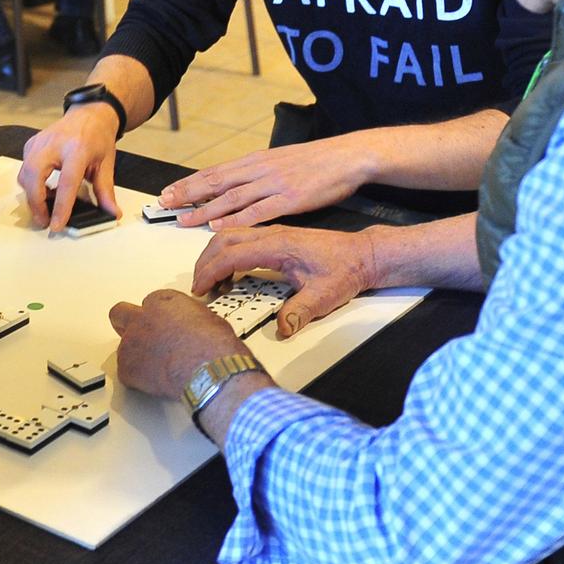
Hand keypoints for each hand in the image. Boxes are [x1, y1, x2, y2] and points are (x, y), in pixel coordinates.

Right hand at [18, 105, 120, 231]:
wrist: (89, 113)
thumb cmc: (97, 136)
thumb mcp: (106, 163)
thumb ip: (105, 191)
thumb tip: (111, 213)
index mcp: (77, 149)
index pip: (66, 182)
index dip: (61, 207)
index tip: (57, 225)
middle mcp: (54, 144)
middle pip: (35, 177)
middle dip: (36, 203)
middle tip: (44, 220)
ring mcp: (39, 142)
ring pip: (25, 174)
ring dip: (32, 195)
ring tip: (47, 205)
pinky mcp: (31, 144)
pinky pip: (24, 168)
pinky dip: (31, 183)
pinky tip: (45, 188)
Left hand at [107, 289, 245, 398]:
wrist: (208, 372)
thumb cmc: (214, 347)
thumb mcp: (208, 318)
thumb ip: (188, 318)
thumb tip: (189, 326)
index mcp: (163, 302)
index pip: (150, 302)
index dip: (157, 316)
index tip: (162, 326)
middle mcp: (142, 318)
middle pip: (120, 313)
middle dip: (127, 323)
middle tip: (141, 337)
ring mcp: (131, 342)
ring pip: (124, 346)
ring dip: (137, 354)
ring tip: (158, 368)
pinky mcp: (126, 368)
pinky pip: (127, 371)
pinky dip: (138, 377)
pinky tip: (156, 381)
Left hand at [161, 137, 365, 229]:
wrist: (347, 156)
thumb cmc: (317, 162)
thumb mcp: (281, 162)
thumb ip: (258, 174)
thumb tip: (238, 186)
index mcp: (256, 161)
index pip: (215, 171)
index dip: (190, 182)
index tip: (169, 190)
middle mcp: (260, 169)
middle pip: (216, 181)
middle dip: (187, 193)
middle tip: (165, 203)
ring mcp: (274, 183)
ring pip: (231, 197)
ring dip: (204, 209)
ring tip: (183, 219)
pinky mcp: (290, 199)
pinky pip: (257, 210)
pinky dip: (235, 218)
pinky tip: (219, 225)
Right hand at [192, 226, 377, 338]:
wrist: (364, 255)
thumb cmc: (345, 270)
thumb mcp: (324, 296)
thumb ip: (300, 312)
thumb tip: (281, 329)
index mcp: (278, 245)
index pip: (232, 254)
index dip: (211, 272)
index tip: (200, 289)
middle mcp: (271, 235)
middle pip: (223, 239)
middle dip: (205, 262)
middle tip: (200, 288)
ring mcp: (273, 234)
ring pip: (230, 236)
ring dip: (214, 256)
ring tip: (213, 283)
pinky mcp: (276, 238)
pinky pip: (242, 239)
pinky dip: (227, 254)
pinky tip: (232, 275)